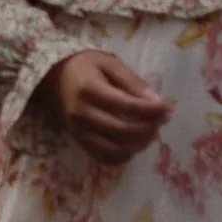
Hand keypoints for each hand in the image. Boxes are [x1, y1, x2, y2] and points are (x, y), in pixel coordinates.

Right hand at [34, 51, 173, 165]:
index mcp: (90, 90)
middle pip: (123, 130)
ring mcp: (79, 131)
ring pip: (115, 149)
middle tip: (162, 120)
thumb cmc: (85, 65)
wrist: (54, 77)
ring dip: (139, 144)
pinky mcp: (78, 141)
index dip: (151, 110)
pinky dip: (123, 156)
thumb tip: (157, 102)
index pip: (126, 106)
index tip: (168, 108)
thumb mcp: (109, 63)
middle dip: (148, 128)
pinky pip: (104, 158)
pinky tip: (134, 144)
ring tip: (151, 132)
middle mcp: (82, 114)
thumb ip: (132, 82)